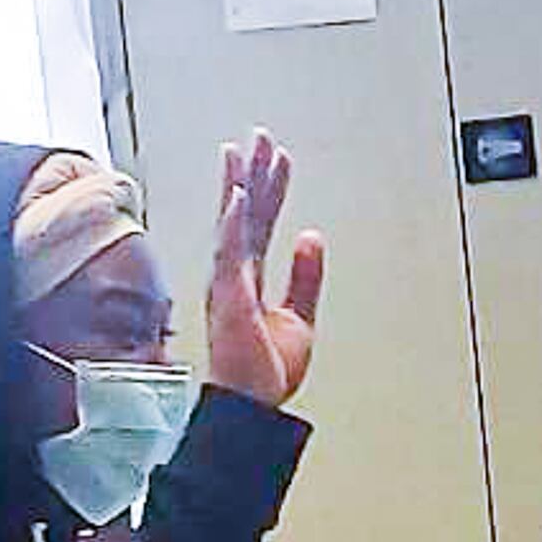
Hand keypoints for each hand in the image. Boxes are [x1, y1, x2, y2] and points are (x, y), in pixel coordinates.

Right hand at [203, 130, 325, 408]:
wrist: (255, 405)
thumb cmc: (266, 370)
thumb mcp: (299, 315)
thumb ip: (306, 276)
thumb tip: (312, 237)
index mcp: (248, 278)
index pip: (260, 222)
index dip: (270, 188)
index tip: (277, 157)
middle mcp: (233, 274)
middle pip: (244, 213)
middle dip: (252, 173)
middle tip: (260, 136)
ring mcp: (228, 284)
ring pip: (233, 223)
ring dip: (239, 186)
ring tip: (243, 151)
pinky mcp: (229, 298)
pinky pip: (229, 253)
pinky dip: (232, 223)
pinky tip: (235, 196)